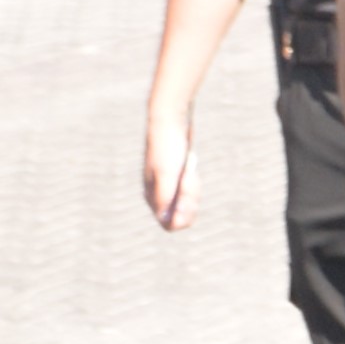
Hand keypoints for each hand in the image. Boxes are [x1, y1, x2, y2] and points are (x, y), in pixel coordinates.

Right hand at [139, 94, 199, 230]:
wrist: (170, 119)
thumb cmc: (167, 146)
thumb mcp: (168, 173)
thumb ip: (166, 198)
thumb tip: (168, 222)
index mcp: (151, 197)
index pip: (170, 224)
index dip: (183, 215)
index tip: (188, 195)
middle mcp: (157, 195)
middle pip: (181, 216)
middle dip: (191, 200)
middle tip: (190, 177)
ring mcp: (166, 186)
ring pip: (187, 204)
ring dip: (193, 190)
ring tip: (189, 169)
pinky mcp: (175, 178)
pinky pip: (189, 192)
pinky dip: (193, 182)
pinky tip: (190, 166)